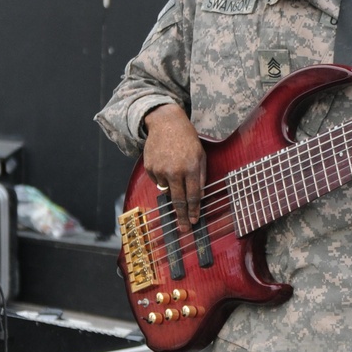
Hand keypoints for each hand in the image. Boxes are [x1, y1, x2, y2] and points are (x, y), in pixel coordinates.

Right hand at [142, 103, 205, 227]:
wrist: (166, 123)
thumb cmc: (187, 139)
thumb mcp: (201, 155)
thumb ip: (201, 176)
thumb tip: (199, 197)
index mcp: (191, 168)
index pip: (193, 196)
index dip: (194, 211)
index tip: (194, 221)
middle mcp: (175, 171)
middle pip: (178, 200)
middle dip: (182, 216)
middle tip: (183, 228)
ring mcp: (160, 170)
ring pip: (167, 190)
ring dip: (172, 188)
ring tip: (174, 170)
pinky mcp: (150, 168)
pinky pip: (158, 181)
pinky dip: (163, 178)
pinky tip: (166, 163)